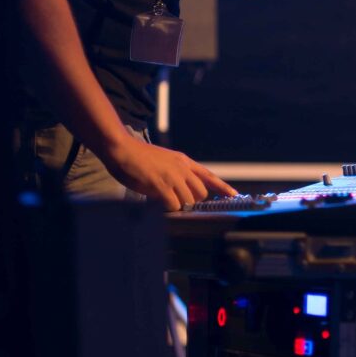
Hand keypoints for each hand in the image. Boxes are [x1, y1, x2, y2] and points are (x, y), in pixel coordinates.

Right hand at [101, 136, 236, 210]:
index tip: (234, 195)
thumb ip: (175, 174)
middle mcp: (182, 168)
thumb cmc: (138, 157)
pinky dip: (168, 208)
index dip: (222, 187)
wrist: (121, 148)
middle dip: (192, 201)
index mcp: (183, 161)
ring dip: (178, 205)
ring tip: (164, 200)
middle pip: (201, 193)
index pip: (209, 175)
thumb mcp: (163, 161)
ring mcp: (173, 176)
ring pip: (188, 200)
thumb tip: (180, 191)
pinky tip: (158, 202)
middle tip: (177, 200)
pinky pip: (174, 204)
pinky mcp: (161, 184)